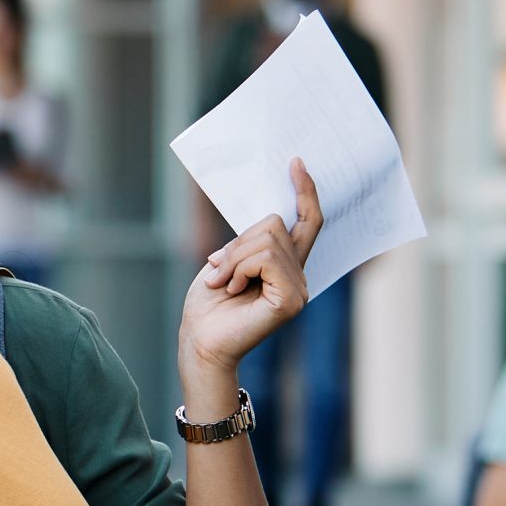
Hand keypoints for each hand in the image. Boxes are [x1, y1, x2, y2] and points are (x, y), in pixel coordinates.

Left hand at [177, 159, 321, 374]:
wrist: (199, 342)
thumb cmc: (207, 307)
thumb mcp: (226, 261)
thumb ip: (249, 243)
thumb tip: (267, 222)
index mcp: (284, 265)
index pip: (307, 222)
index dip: (305, 192)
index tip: (296, 163)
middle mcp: (298, 275)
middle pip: (275, 224)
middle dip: (238, 242)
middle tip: (218, 269)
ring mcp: (298, 288)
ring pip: (267, 240)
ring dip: (233, 258)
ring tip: (222, 283)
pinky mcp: (291, 300)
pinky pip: (265, 258)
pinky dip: (239, 269)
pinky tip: (231, 290)